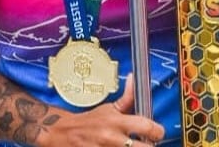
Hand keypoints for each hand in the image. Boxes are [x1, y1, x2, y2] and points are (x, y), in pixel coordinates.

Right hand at [40, 74, 163, 146]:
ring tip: (132, 146)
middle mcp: (112, 138)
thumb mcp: (108, 108)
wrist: (61, 133)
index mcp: (117, 122)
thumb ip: (127, 98)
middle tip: (146, 144)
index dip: (158, 131)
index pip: (147, 127)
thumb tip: (134, 78)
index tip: (157, 133)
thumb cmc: (89, 121)